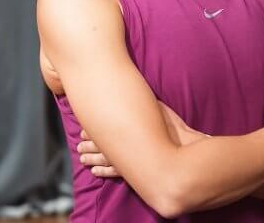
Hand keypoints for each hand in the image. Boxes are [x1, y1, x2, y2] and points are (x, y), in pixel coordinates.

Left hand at [78, 101, 208, 177]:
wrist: (184, 149)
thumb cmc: (172, 129)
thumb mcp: (158, 109)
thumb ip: (145, 103)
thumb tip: (134, 89)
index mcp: (126, 127)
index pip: (102, 128)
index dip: (91, 130)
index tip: (83, 130)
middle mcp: (123, 144)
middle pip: (100, 144)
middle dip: (88, 145)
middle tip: (79, 145)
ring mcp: (127, 160)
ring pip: (103, 159)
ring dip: (91, 158)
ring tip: (82, 158)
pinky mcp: (132, 172)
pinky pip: (113, 172)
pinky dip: (103, 171)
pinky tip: (95, 171)